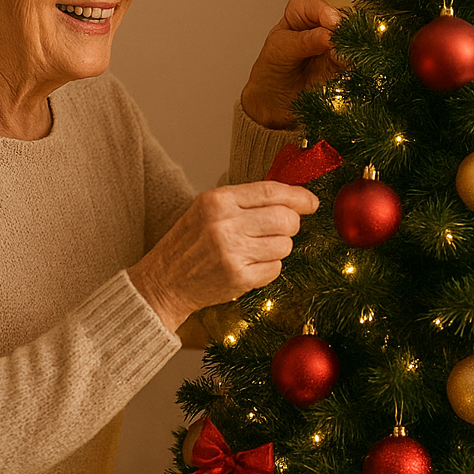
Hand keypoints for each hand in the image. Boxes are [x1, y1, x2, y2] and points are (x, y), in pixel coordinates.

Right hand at [128, 182, 318, 331]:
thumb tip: (293, 197)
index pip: (272, 191)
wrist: (163, 282)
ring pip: (285, 244)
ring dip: (278, 248)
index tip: (311, 202)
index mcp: (217, 200)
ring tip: (255, 249)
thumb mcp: (207, 209)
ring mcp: (232, 252)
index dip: (298, 196)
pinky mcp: (239, 278)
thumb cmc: (189, 243)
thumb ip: (245, 200)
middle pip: (285, 218)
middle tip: (280, 229)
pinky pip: (276, 268)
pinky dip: (269, 267)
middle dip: (291, 224)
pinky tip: (249, 265)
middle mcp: (225, 224)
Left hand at [241, 0, 343, 129]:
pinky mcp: (344, 64)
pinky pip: (356, 58)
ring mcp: (335, 44)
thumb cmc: (272, 71)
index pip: (312, 4)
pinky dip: (356, 60)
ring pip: (352, 36)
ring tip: (345, 56)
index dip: (323, 10)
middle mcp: (320, 26)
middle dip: (342, 28)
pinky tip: (352, 64)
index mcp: (299, 15)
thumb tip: (331, 36)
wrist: (275, 104)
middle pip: (338, 18)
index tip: (332, 23)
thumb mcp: (281, 52)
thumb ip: (305, 42)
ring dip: (352, 44)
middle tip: (342, 42)